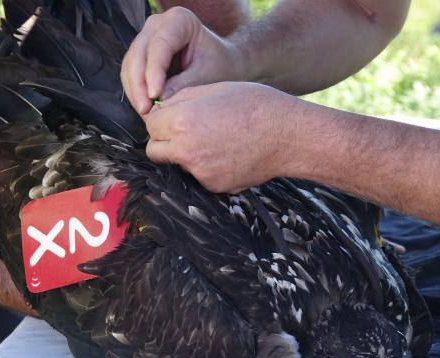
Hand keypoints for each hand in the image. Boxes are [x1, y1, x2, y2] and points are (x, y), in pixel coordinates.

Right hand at [121, 6, 245, 114]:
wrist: (222, 65)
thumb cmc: (219, 66)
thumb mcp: (208, 75)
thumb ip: (185, 85)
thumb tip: (160, 100)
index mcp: (180, 20)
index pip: (159, 45)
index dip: (153, 72)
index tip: (155, 96)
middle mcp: (158, 24)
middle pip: (138, 54)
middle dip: (139, 84)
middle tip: (145, 110)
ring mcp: (146, 38)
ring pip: (130, 65)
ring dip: (134, 90)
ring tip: (146, 113)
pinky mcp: (141, 55)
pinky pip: (130, 74)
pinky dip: (135, 91)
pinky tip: (145, 108)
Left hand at [144, 82, 300, 192]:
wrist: (288, 136)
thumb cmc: (255, 105)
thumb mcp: (214, 89)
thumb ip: (182, 99)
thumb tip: (161, 109)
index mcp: (182, 122)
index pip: (150, 124)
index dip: (161, 119)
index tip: (173, 116)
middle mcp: (186, 151)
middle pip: (154, 150)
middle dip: (163, 141)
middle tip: (184, 131)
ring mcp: (200, 172)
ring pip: (176, 164)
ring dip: (184, 154)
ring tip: (212, 139)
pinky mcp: (214, 186)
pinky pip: (199, 176)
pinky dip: (206, 166)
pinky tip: (227, 153)